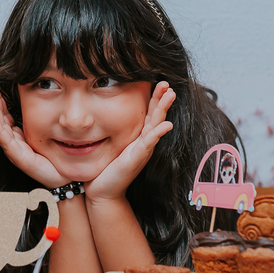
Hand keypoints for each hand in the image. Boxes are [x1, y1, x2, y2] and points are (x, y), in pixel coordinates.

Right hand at [0, 82, 65, 186]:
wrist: (63, 176)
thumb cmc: (53, 156)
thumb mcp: (45, 132)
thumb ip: (39, 118)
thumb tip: (39, 96)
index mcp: (17, 133)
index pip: (4, 112)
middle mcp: (13, 140)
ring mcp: (15, 149)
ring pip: (0, 127)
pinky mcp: (20, 158)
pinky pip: (7, 143)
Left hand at [85, 81, 174, 202]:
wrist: (103, 191)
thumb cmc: (105, 168)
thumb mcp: (110, 143)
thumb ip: (111, 129)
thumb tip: (102, 111)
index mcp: (138, 136)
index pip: (149, 112)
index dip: (154, 97)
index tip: (158, 81)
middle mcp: (143, 141)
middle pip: (156, 115)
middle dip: (162, 98)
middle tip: (167, 83)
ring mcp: (142, 150)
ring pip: (156, 125)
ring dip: (164, 110)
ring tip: (171, 94)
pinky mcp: (136, 159)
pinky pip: (149, 143)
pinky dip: (158, 133)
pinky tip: (166, 125)